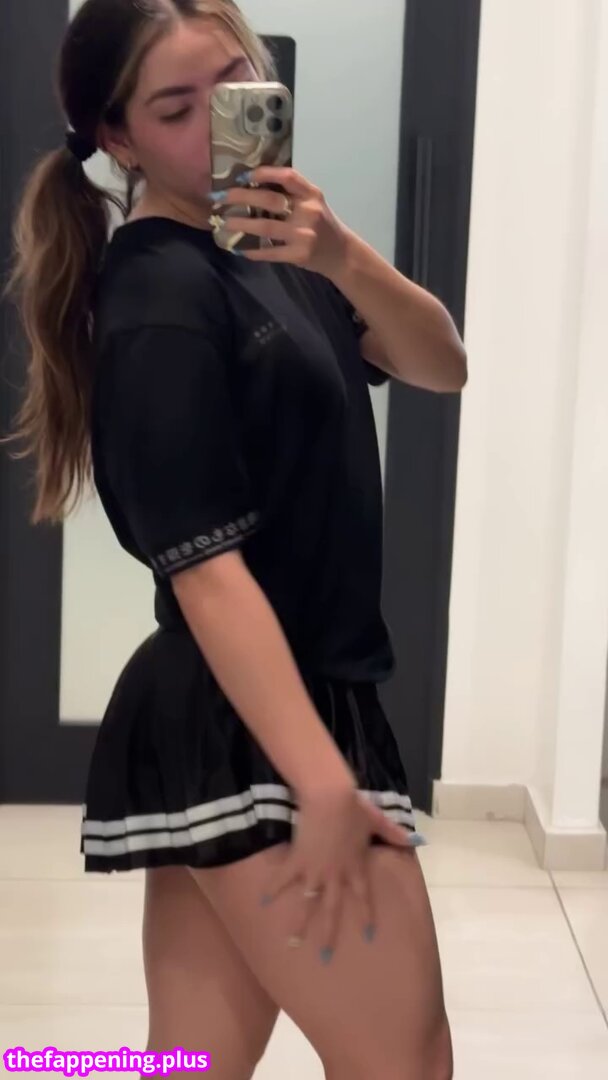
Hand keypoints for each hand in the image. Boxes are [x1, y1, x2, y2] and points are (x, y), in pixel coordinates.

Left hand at [210, 166, 351, 278]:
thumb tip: (253, 186)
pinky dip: (253, 251)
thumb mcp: (313, 203)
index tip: (243, 175)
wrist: (341, 255)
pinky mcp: (299, 255)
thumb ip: (291, 194)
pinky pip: (270, 252)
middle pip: (270, 199)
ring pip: (265, 226)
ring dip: (241, 224)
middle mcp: (309, 212)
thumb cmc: (322, 225)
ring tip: (224, 223)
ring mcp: (303, 235)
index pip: (288, 176)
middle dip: (241, 196)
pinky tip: (240, 249)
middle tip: (221, 198)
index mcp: (312, 194)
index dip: (264, 173)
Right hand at [259, 779, 414, 962]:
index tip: (368, 936)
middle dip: (329, 934)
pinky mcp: (298, 860)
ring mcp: (315, 870)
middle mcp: (336, 875)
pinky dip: (274, 888)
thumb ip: (394, 834)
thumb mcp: (377, 821)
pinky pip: (284, 878)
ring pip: (308, 903)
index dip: (365, 915)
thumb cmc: (355, 807)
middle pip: (333, 909)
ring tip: (293, 943)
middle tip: (325, 957)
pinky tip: (264, 900)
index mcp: (356, 866)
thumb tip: (416, 842)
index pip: (362, 897)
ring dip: (300, 924)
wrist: (331, 798)